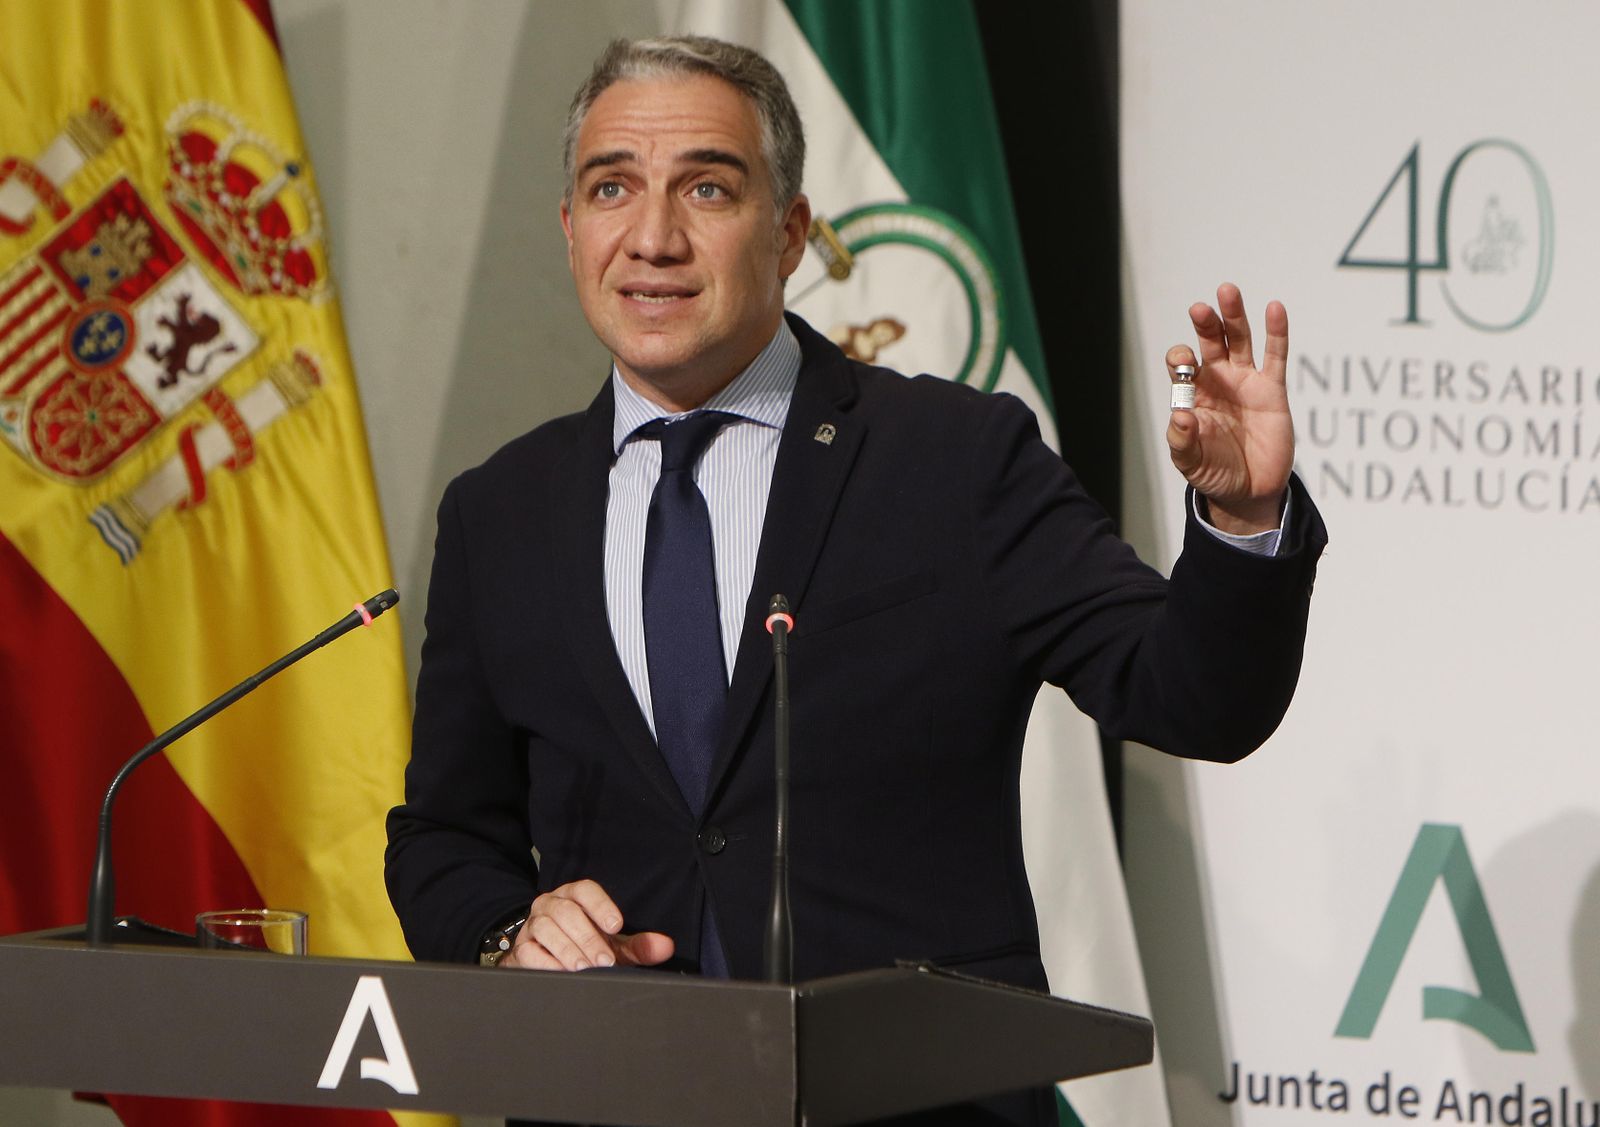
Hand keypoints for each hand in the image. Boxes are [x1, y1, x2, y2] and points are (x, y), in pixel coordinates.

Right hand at [497, 879, 674, 970]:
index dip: (601, 905)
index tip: (617, 925)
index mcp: (575, 896)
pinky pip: (529, 951)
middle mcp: (552, 905)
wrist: (546, 959)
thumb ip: (639, 946)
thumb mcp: (612, 944)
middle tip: (605, 961)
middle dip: (588, 937)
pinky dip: (545, 963)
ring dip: (567, 950)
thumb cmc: (585, 946)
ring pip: (546, 929)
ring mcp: (534, 925)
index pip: (585, 890)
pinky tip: (561, 972)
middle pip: (567, 912)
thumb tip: (666, 947)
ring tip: (584, 968)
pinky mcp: (522, 948)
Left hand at [1165, 283, 1293, 533]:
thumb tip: (1180, 416)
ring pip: (1239, 340)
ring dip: (1234, 316)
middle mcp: (1217, 381)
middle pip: (1209, 342)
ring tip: (1228, 291)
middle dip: (1205, 324)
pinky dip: (1276, 332)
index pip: (1183, 365)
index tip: (1185, 366)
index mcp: (1192, 394)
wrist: (1248, 491)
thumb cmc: (1213, 472)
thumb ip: (1183, 439)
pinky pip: (1275, 356)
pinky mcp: (1272, 389)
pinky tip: (1274, 308)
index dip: (1181, 360)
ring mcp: (1245, 382)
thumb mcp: (1190, 461)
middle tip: (1200, 307)